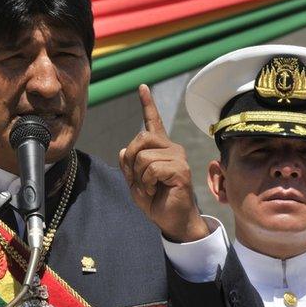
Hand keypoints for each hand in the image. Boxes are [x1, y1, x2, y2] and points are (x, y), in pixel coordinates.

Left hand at [119, 84, 209, 241]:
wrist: (171, 219)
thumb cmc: (155, 200)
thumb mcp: (134, 181)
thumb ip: (128, 165)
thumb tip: (124, 149)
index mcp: (160, 148)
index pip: (152, 121)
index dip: (147, 104)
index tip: (142, 87)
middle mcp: (171, 148)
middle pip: (140, 138)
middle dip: (132, 160)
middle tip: (139, 179)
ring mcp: (178, 157)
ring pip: (143, 156)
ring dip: (139, 176)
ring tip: (149, 187)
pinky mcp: (181, 169)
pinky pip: (152, 168)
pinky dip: (146, 182)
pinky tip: (155, 190)